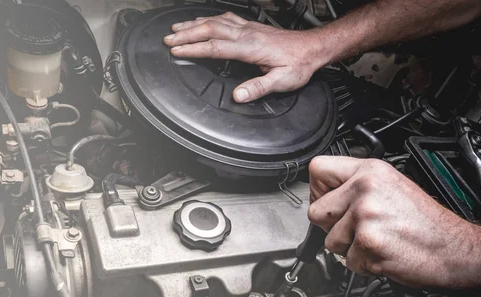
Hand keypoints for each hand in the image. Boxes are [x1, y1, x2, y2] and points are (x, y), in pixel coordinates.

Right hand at [163, 12, 328, 102]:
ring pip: (215, 21)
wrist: (312, 48)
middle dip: (186, 34)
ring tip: (176, 28)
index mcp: (251, 47)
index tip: (177, 50)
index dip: (194, 49)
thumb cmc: (298, 64)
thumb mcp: (282, 81)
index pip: (215, 47)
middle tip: (168, 39)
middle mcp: (247, 34)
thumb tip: (238, 95)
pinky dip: (209, 18)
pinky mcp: (251, 27)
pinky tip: (202, 20)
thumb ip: (259, 87)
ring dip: (193, 24)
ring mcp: (248, 28)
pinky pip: (225, 18)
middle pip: (210, 29)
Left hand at [308, 156, 480, 287]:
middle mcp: (365, 189)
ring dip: (348, 248)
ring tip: (376, 240)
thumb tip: (326, 193)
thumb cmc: (427, 222)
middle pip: (316, 211)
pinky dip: (363, 264)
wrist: (455, 249)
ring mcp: (365, 216)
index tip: (329, 201)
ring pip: (329, 241)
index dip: (318, 190)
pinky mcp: (368, 243)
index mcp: (370, 171)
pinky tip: (383, 253)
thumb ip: (358, 184)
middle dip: (331, 226)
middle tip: (356, 228)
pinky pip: (346, 261)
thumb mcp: (392, 185)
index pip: (317, 169)